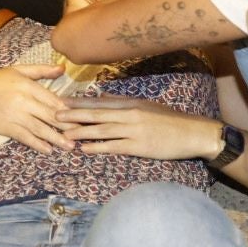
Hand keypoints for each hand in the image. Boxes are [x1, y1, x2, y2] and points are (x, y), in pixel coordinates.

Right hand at [0, 64, 73, 153]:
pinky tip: (48, 150)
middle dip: (68, 126)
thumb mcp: (18, 69)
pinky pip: (25, 137)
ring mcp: (15, 115)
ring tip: (70, 147)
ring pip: (40, 129)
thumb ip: (42, 70)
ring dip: (56, 139)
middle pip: (50, 115)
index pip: (54, 100)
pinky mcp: (6, 127)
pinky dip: (38, 144)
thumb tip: (62, 69)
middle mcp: (24, 101)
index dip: (69, 110)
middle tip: (83, 135)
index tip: (82, 117)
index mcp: (28, 86)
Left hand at [55, 96, 224, 160]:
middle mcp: (129, 114)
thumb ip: (122, 102)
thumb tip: (101, 97)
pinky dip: (98, 147)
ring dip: (81, 132)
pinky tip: (85, 149)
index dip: (78, 103)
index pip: (99, 102)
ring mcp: (134, 130)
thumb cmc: (169, 120)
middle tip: (54, 116)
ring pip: (102, 130)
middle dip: (74, 115)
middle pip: (96, 114)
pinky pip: (114, 146)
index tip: (61, 103)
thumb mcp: (146, 106)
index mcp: (130, 103)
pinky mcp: (139, 146)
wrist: (193, 132)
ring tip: (64, 134)